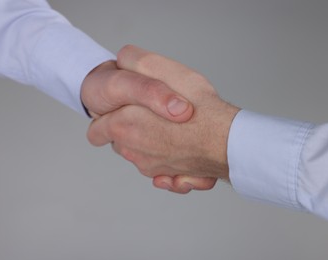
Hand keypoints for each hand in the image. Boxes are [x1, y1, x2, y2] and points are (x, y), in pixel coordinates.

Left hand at [87, 45, 239, 191]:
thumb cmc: (200, 107)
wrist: (229, 142)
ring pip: (142, 154)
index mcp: (122, 126)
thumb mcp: (164, 69)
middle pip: (121, 142)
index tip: (120, 111)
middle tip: (152, 116)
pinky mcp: (169, 178)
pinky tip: (182, 146)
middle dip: (131, 129)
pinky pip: (161, 170)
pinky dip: (168, 160)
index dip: (106, 118)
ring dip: (151, 143)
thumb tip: (123, 59)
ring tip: (172, 129)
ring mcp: (150, 168)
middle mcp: (132, 151)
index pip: (97, 130)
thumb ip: (136, 61)